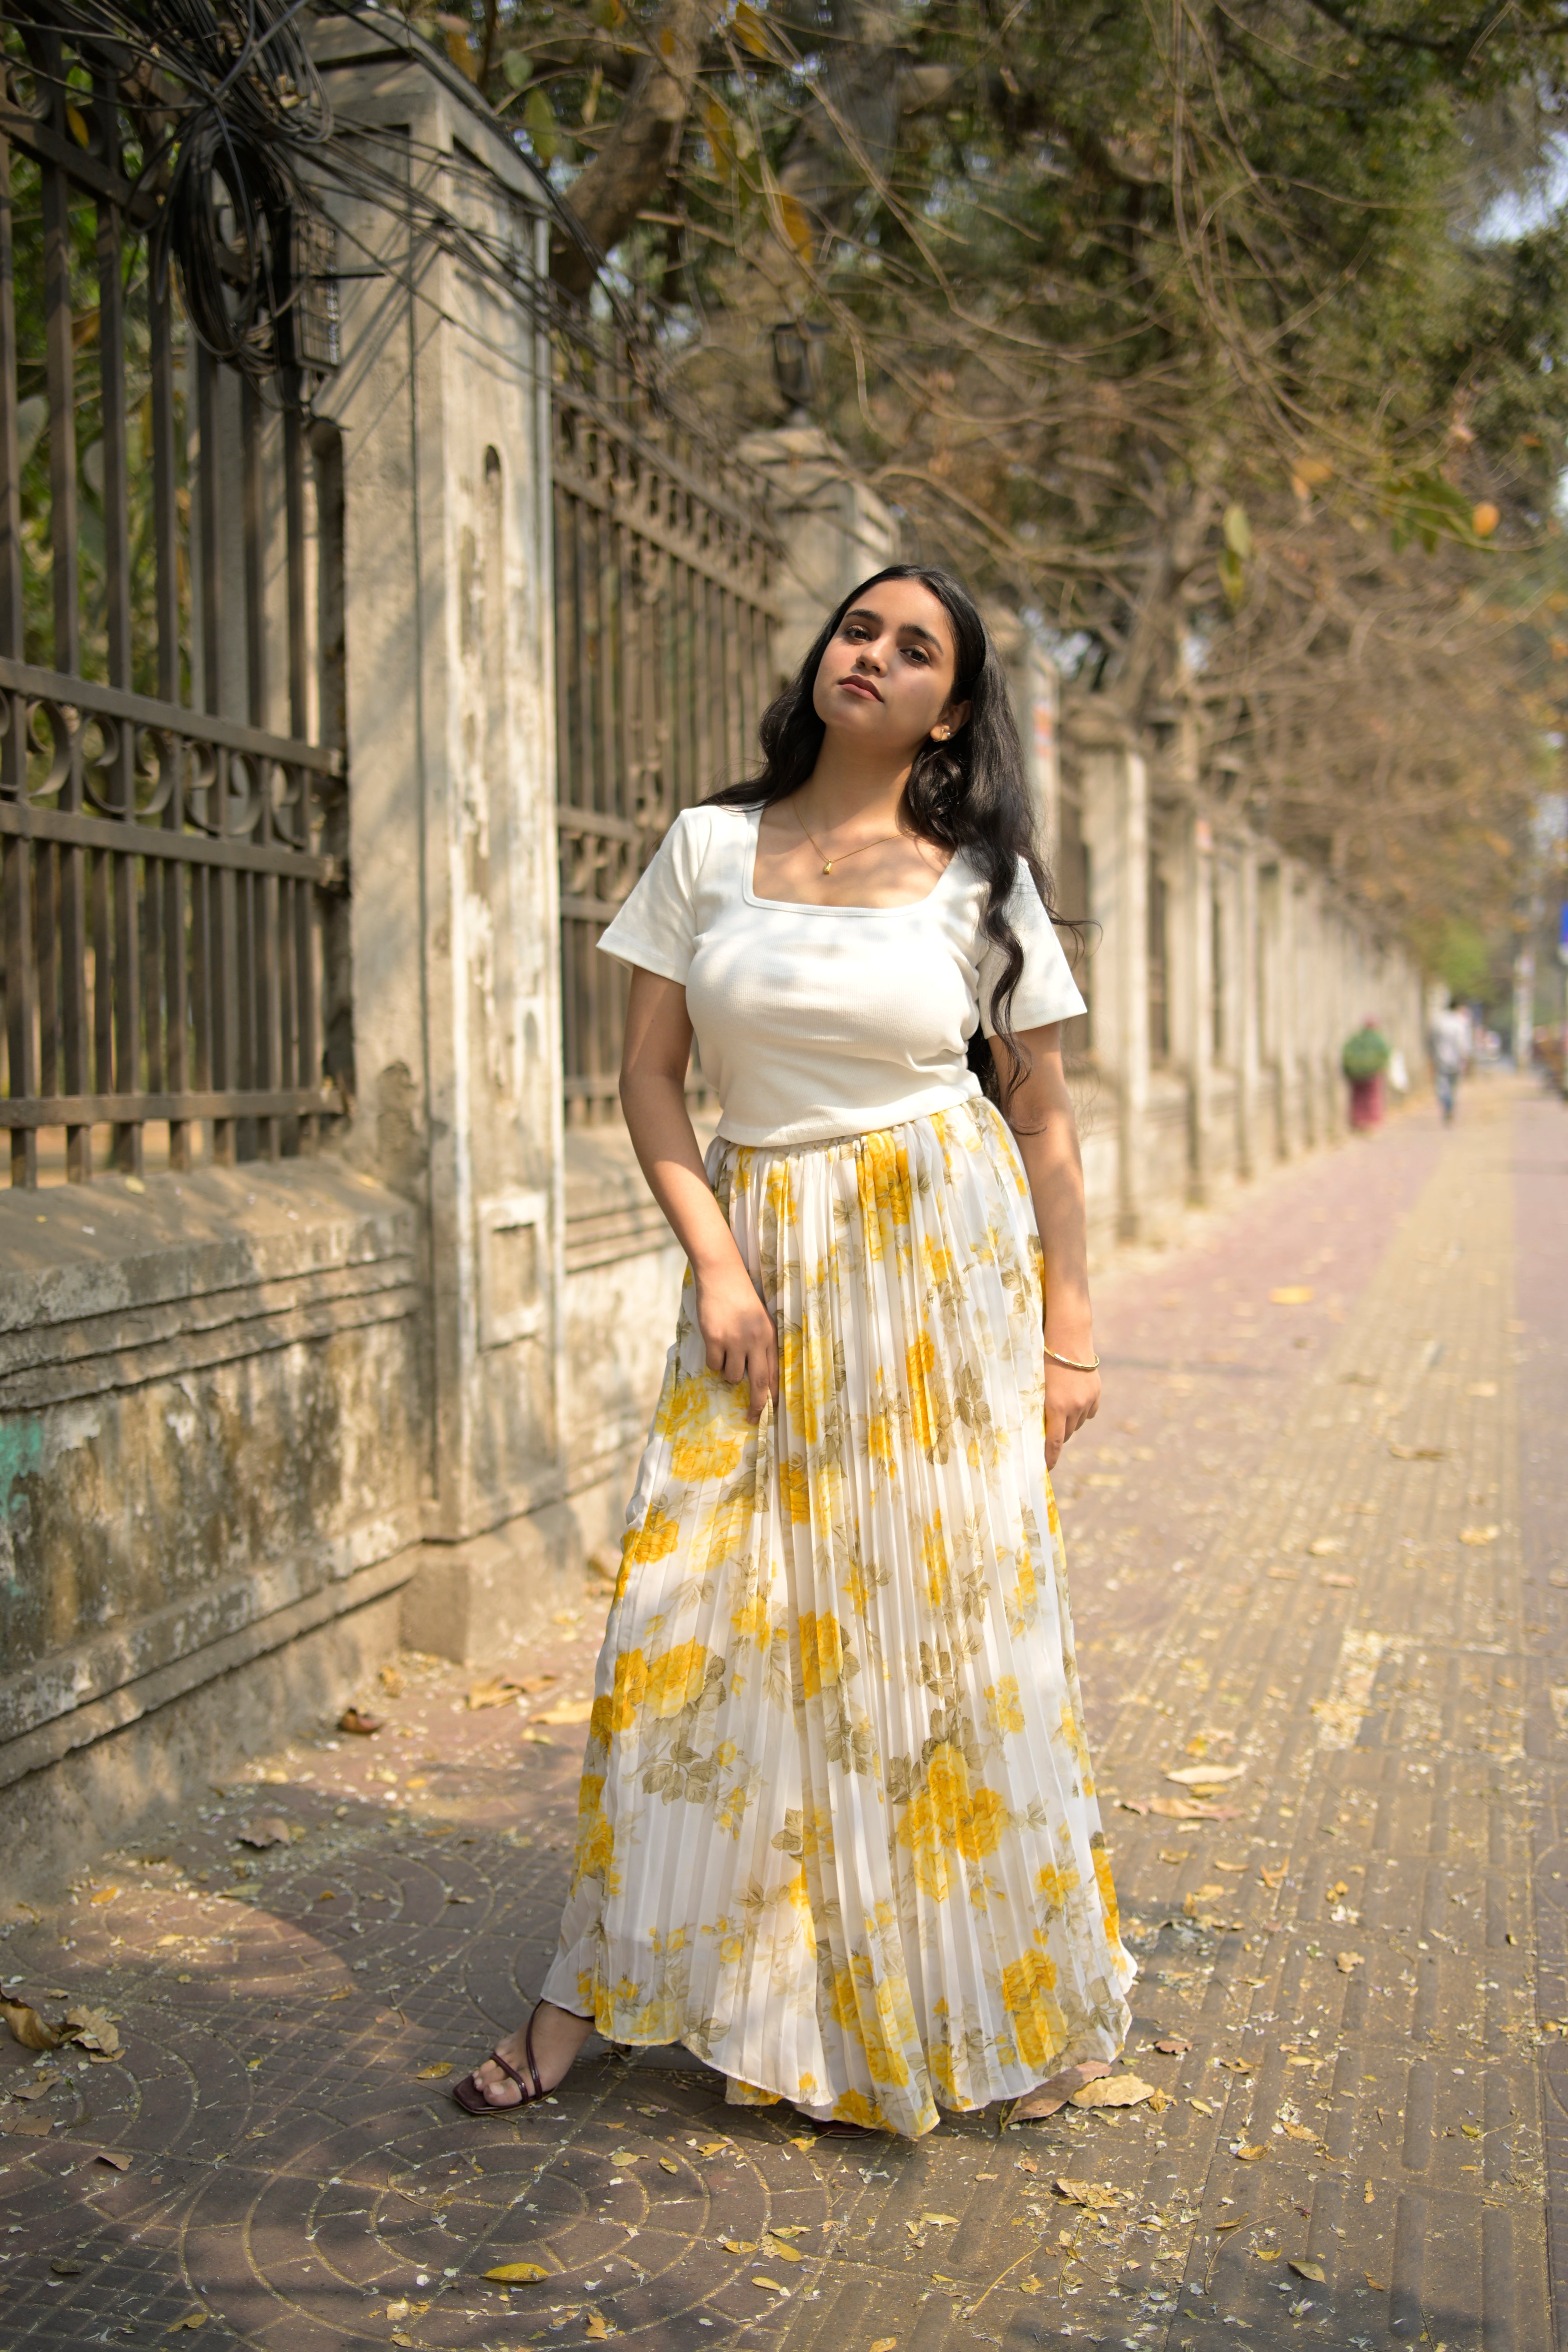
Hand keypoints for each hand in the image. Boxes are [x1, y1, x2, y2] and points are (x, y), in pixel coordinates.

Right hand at [692, 1257, 778, 1422]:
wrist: (721, 1274)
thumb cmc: (740, 1297)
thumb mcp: (759, 1319)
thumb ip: (761, 1344)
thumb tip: (758, 1376)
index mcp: (769, 1336)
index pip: (775, 1373)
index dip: (772, 1396)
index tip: (771, 1412)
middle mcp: (755, 1341)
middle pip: (759, 1383)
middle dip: (756, 1405)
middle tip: (751, 1418)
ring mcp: (735, 1340)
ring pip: (733, 1376)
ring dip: (728, 1372)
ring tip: (726, 1353)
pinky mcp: (715, 1338)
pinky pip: (714, 1366)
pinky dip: (714, 1362)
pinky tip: (714, 1344)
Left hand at [1043, 1360, 1099, 1471]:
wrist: (1067, 1337)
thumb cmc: (1042, 1359)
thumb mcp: (1034, 1385)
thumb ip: (1037, 1407)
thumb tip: (1034, 1429)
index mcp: (1056, 1406)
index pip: (1054, 1443)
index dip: (1050, 1458)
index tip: (1046, 1469)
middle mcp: (1074, 1406)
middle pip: (1066, 1434)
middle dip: (1057, 1436)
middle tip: (1046, 1431)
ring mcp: (1088, 1400)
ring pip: (1078, 1423)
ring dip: (1068, 1423)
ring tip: (1059, 1408)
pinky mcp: (1096, 1392)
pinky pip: (1088, 1412)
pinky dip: (1080, 1411)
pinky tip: (1073, 1400)